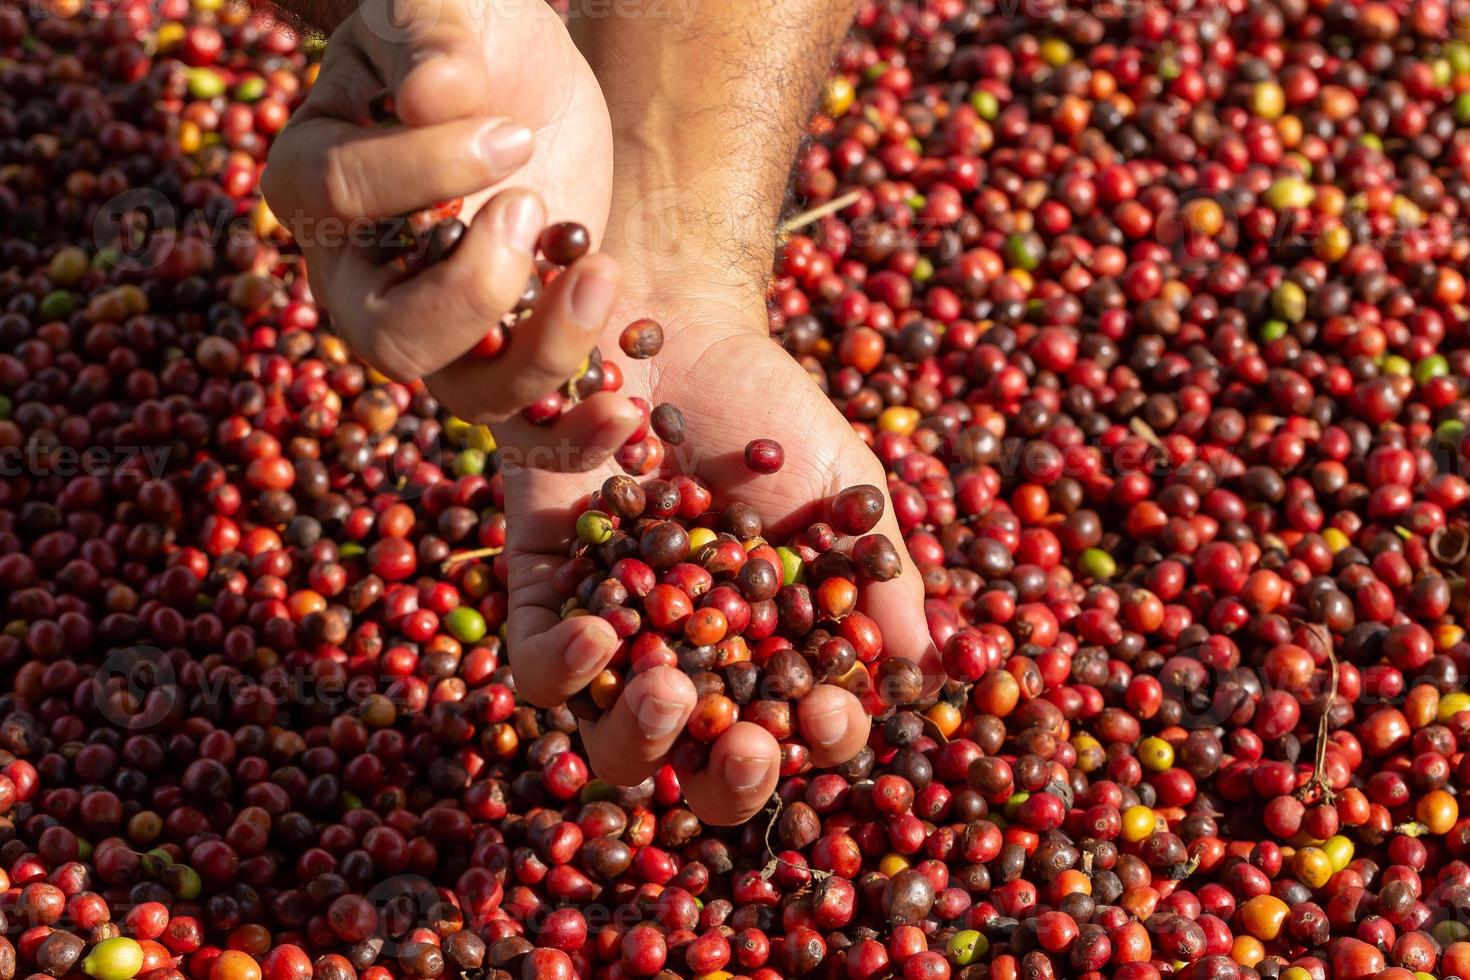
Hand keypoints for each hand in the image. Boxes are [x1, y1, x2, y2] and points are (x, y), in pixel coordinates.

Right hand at [262, 0, 617, 423]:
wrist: (529, 80)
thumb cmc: (466, 32)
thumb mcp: (442, 6)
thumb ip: (430, 39)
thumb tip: (430, 100)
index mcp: (315, 182)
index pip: (343, 198)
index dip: (426, 170)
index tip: (511, 132)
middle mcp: (361, 278)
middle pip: (388, 337)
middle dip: (470, 289)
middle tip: (533, 207)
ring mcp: (438, 329)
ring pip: (467, 392)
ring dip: (542, 351)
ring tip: (601, 271)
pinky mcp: (509, 352)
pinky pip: (529, 422)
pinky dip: (575, 432)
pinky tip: (626, 409)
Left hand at [494, 287, 940, 825]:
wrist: (674, 321)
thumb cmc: (770, 409)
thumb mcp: (843, 484)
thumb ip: (880, 575)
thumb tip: (923, 672)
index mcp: (769, 649)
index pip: (798, 729)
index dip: (819, 739)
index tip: (829, 712)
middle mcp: (692, 659)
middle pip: (702, 764)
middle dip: (730, 776)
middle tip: (750, 745)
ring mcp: (616, 632)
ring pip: (612, 736)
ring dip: (642, 736)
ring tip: (672, 690)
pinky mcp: (544, 589)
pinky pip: (537, 663)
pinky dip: (564, 666)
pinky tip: (599, 635)